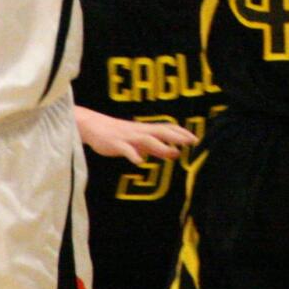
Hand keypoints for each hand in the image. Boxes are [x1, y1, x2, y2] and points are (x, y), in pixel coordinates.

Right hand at [76, 108, 197, 165]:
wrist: (92, 126)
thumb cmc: (118, 135)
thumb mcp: (139, 140)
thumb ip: (156, 147)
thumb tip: (175, 153)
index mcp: (145, 130)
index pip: (167, 128)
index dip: (181, 133)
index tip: (196, 139)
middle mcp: (139, 131)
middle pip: (160, 131)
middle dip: (176, 136)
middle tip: (191, 142)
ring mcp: (127, 137)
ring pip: (146, 139)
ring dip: (160, 146)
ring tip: (173, 153)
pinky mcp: (115, 144)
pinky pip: (125, 149)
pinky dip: (132, 154)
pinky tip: (140, 162)